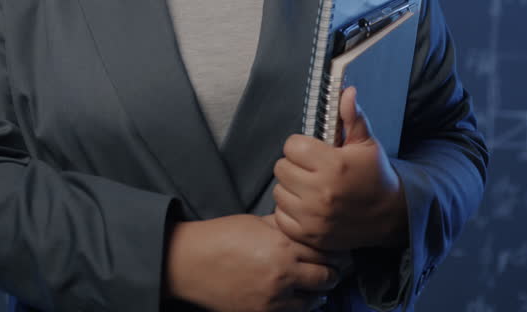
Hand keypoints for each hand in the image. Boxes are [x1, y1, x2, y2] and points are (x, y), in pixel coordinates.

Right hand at [164, 214, 342, 311]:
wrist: (190, 263)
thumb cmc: (220, 237)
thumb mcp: (256, 223)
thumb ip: (284, 227)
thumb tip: (305, 228)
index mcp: (284, 246)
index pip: (326, 251)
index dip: (335, 252)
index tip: (337, 252)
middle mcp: (284, 274)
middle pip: (326, 277)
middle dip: (332, 272)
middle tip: (332, 269)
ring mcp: (274, 298)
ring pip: (314, 300)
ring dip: (317, 292)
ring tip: (314, 285)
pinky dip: (298, 306)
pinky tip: (295, 298)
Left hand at [272, 86, 408, 250]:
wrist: (389, 216)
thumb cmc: (374, 175)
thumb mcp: (366, 144)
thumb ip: (351, 117)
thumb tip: (344, 91)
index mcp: (334, 165)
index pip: (292, 145)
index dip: (302, 146)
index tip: (314, 152)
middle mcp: (321, 192)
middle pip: (281, 167)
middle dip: (295, 166)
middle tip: (313, 171)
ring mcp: (313, 217)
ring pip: (279, 191)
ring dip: (291, 188)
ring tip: (311, 188)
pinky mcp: (309, 235)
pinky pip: (280, 215)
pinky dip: (290, 212)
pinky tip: (308, 207)